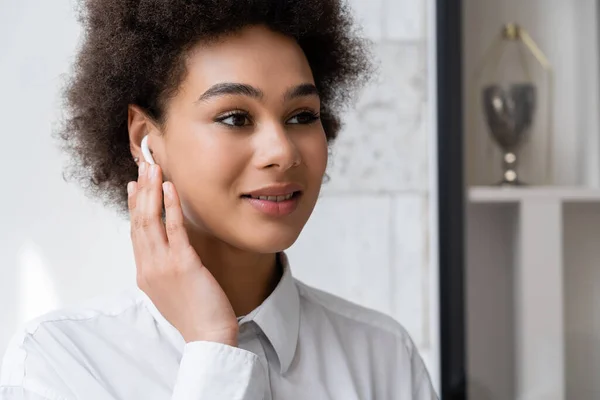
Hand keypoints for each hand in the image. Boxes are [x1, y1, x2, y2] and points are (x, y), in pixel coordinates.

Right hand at [127, 161, 238, 345]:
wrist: (207, 336)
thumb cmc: (196, 315)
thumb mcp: (171, 290)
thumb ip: (164, 269)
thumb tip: (169, 250)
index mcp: (145, 273)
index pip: (136, 233)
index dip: (134, 207)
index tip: (134, 187)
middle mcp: (148, 267)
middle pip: (139, 221)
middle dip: (140, 191)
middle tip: (143, 166)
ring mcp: (162, 265)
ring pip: (150, 220)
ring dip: (151, 191)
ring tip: (153, 168)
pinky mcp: (182, 263)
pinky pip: (174, 228)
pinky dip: (171, 205)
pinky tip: (170, 188)